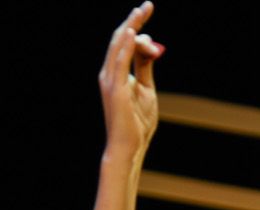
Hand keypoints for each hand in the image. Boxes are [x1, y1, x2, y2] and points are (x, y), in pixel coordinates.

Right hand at [98, 3, 163, 157]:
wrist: (129, 146)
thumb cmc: (137, 123)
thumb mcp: (146, 89)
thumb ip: (145, 67)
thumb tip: (150, 47)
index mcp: (116, 73)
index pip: (126, 43)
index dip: (139, 30)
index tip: (151, 21)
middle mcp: (109, 73)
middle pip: (120, 38)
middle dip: (134, 19)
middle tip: (147, 4)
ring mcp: (110, 80)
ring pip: (118, 45)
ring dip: (131, 25)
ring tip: (142, 10)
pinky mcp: (115, 88)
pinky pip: (119, 61)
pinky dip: (125, 45)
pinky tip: (132, 31)